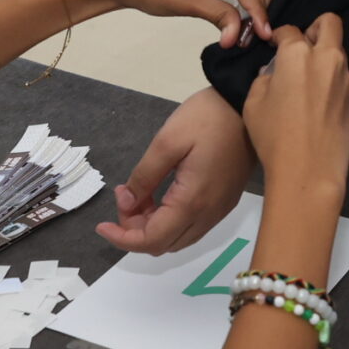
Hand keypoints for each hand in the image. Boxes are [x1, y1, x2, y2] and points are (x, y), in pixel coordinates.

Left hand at [98, 88, 250, 254]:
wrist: (246, 104)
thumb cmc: (207, 118)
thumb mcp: (167, 141)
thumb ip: (144, 176)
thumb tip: (127, 202)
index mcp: (192, 202)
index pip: (152, 240)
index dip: (122, 238)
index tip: (102, 224)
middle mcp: (208, 215)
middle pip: (164, 244)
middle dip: (135, 230)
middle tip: (124, 197)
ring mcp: (219, 210)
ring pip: (179, 238)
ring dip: (153, 226)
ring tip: (138, 195)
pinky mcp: (225, 201)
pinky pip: (192, 226)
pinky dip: (170, 220)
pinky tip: (160, 196)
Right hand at [242, 15, 348, 194]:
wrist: (308, 171)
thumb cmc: (274, 135)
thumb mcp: (254, 101)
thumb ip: (265, 77)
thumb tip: (274, 72)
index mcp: (298, 53)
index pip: (289, 30)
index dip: (278, 37)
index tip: (273, 47)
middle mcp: (327, 58)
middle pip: (330, 23)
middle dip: (314, 28)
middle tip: (300, 49)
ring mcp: (344, 79)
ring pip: (337, 53)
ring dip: (323, 58)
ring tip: (305, 82)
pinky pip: (340, 79)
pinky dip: (329, 82)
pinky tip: (315, 104)